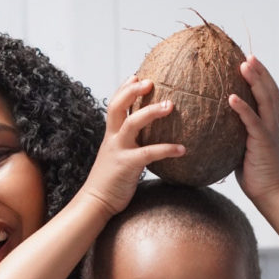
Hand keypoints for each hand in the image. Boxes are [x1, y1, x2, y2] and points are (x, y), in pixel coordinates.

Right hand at [82, 76, 184, 216]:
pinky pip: (149, 153)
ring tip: (170, 105)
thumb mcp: (116, 161)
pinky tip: (182, 149)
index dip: (124, 89)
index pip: (114, 105)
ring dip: (151, 112)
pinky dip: (167, 149)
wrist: (95, 204)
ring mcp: (118, 151)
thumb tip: (146, 146)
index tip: (137, 75)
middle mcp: (112, 139)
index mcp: (110, 136)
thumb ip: (128, 149)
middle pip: (118, 105)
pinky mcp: (127, 166)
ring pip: (132, 123)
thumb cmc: (109, 185)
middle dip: (133, 91)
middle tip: (151, 81)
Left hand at [228, 54, 278, 204]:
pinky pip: (252, 121)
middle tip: (248, 56)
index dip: (263, 77)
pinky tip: (231, 97)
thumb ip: (242, 135)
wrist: (270, 193)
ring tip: (243, 65)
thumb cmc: (257, 175)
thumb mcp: (248, 150)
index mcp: (272, 124)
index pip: (270, 94)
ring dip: (254, 80)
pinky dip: (242, 108)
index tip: (251, 62)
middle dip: (260, 71)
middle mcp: (274, 124)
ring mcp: (270, 131)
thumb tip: (226, 128)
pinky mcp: (263, 141)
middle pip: (270, 90)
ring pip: (265, 99)